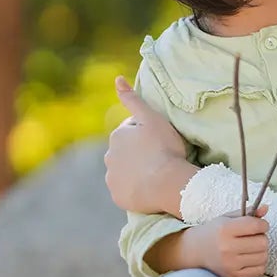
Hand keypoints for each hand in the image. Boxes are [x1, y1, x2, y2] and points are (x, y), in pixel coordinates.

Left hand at [105, 77, 193, 215]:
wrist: (168, 183)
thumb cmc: (164, 149)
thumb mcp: (152, 118)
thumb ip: (133, 99)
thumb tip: (117, 79)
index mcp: (116, 137)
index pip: (131, 133)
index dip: (148, 136)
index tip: (161, 142)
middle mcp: (109, 157)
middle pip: (126, 153)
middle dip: (138, 154)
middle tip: (159, 158)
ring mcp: (112, 178)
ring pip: (124, 172)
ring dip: (135, 171)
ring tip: (155, 174)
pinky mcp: (118, 197)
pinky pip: (126, 190)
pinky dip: (134, 188)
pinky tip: (148, 188)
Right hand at [182, 208, 270, 276]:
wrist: (196, 250)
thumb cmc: (214, 232)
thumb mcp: (228, 218)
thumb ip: (248, 213)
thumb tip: (265, 208)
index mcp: (225, 229)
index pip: (256, 226)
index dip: (263, 224)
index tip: (259, 225)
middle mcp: (227, 248)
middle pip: (263, 242)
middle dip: (262, 237)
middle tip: (253, 237)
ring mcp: (231, 264)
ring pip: (263, 257)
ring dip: (261, 251)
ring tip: (251, 247)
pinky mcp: (234, 276)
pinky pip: (260, 270)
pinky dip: (259, 263)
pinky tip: (250, 258)